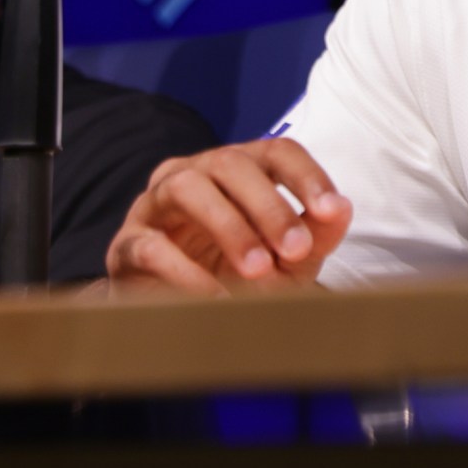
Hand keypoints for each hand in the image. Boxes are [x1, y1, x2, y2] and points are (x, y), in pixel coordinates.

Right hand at [105, 138, 352, 294]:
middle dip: (269, 206)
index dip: (306, 177)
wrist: (178, 315)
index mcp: (239, 170)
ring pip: (185, 186)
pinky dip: (185, 270)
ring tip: (257, 269)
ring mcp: (154, 204)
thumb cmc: (238, 275)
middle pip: (231, 163)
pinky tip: (215, 296)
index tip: (331, 211)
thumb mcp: (288, 261)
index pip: (276, 152)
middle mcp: (194, 173)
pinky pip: (149, 244)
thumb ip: (316, 236)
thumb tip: (342, 210)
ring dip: (228, 225)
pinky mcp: (126, 245)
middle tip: (295, 250)